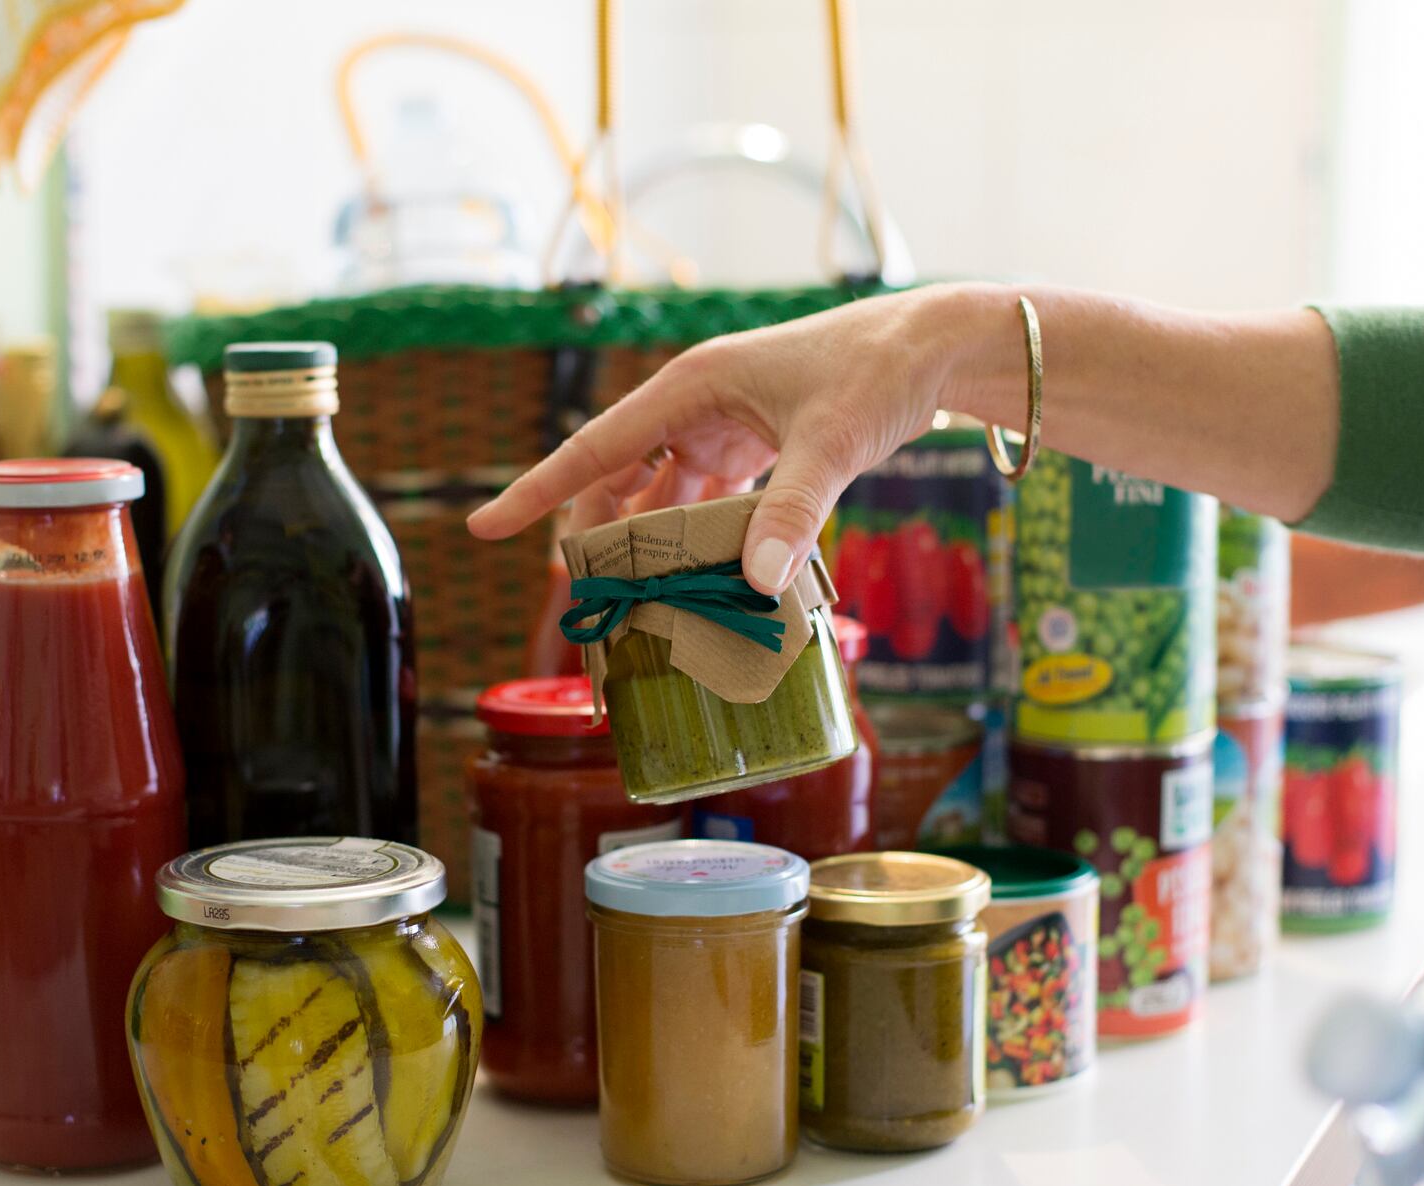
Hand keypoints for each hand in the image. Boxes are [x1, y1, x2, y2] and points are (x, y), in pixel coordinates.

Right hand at [467, 285, 1015, 592]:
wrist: (939, 343)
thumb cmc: (881, 370)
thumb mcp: (834, 441)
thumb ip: (794, 510)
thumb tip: (756, 582)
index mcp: (693, 385)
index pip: (595, 448)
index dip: (538, 492)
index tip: (484, 529)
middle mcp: (697, 402)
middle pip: (620, 479)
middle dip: (598, 538)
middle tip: (586, 603)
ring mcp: (725, 424)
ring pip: (662, 494)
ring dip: (650, 545)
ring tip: (635, 605)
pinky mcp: (755, 444)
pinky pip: (706, 499)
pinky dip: (698, 539)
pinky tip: (701, 581)